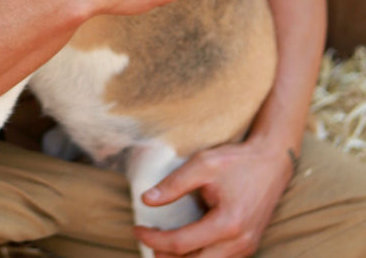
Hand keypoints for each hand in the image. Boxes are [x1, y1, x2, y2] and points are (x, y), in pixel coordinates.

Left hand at [134, 138, 293, 256]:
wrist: (272, 162)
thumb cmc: (237, 161)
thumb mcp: (203, 164)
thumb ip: (174, 184)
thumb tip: (146, 200)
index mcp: (227, 224)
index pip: (181, 243)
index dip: (154, 239)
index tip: (137, 229)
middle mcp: (239, 243)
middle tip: (148, 242)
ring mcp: (246, 248)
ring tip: (161, 246)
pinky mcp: (248, 246)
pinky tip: (185, 246)